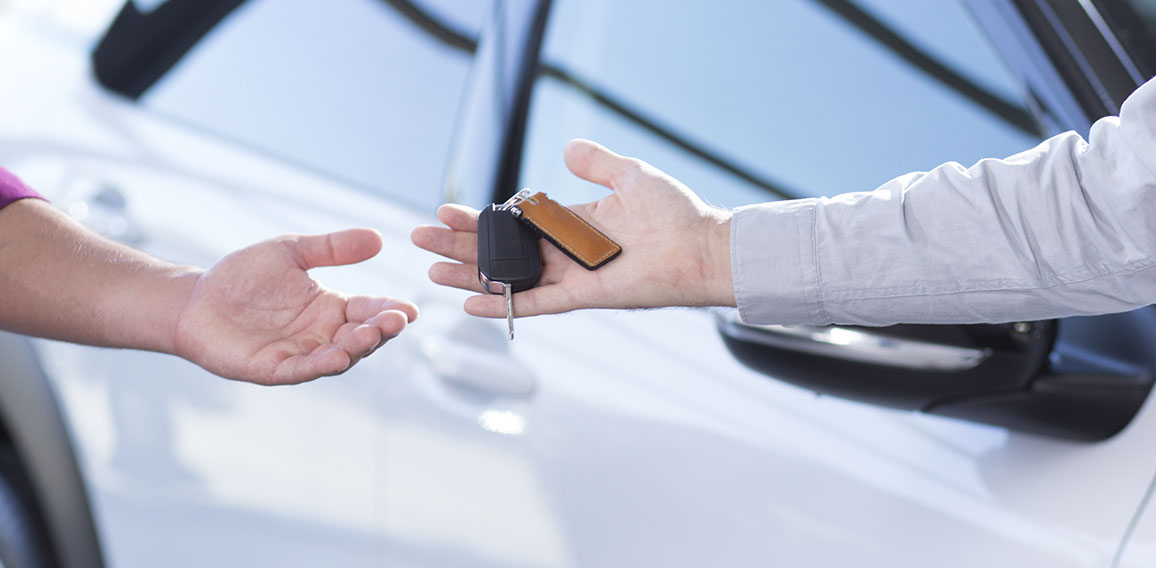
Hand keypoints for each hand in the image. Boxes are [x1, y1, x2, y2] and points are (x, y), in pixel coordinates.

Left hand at [173, 229, 417, 384]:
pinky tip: (337, 357)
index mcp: (330, 308)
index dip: (390, 311)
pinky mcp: (273, 368)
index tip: (410, 309)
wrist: (194, 299)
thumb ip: (333, 248)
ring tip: (371, 335)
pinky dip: (321, 365)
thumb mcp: (292, 251)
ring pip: (339, 356)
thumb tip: (378, 239)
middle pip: (361, 337)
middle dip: (381, 330)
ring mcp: (299, 354)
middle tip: (396, 321)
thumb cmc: (241, 276)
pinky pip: (302, 370)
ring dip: (357, 348)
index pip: (369, 310)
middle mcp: (321, 335)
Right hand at [411, 139, 735, 317]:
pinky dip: (503, 304)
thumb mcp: (631, 175)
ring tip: (431, 269)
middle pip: (501, 250)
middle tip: (420, 239)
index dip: (479, 219)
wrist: (704, 247)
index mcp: (573, 225)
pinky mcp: (583, 296)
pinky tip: (469, 301)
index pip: (513, 223)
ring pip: (508, 278)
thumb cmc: (677, 214)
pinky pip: (535, 302)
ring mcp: (571, 276)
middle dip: (460, 245)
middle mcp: (566, 253)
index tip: (445, 210)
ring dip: (469, 274)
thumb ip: (597, 163)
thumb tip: (567, 148)